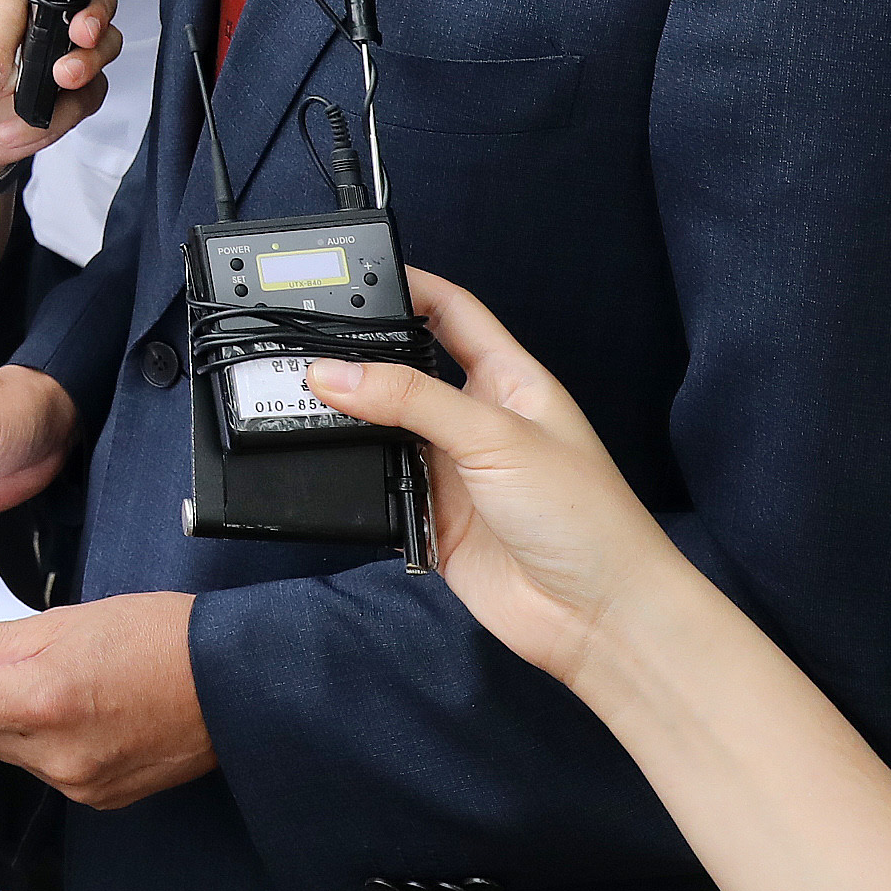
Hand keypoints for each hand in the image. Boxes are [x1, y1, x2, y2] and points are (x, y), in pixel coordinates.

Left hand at [0, 0, 117, 169]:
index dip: (9, 32)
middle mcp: (42, 18)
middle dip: (92, 14)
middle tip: (78, 37)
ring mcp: (65, 54)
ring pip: (104, 43)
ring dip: (89, 61)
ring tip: (62, 80)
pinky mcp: (77, 91)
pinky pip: (88, 97)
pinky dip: (59, 117)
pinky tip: (20, 131)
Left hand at [0, 593, 212, 807]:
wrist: (233, 682)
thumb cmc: (159, 637)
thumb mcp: (65, 620)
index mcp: (41, 702)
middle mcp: (54, 754)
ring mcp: (78, 783)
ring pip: (8, 753)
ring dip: (5, 721)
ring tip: (41, 679)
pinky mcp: (101, 798)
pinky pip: (46, 770)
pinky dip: (43, 742)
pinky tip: (73, 709)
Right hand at [299, 273, 686, 691]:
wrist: (597, 616)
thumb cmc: (583, 515)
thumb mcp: (496, 436)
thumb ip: (412, 401)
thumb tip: (332, 373)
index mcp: (508, 380)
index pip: (451, 313)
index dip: (408, 286)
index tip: (352, 274)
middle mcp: (476, 420)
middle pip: (405, 372)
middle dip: (358, 355)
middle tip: (302, 339)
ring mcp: (452, 472)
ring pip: (383, 432)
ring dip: (347, 421)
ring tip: (294, 399)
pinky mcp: (432, 521)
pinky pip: (378, 490)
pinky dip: (350, 480)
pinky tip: (323, 465)